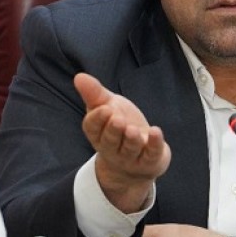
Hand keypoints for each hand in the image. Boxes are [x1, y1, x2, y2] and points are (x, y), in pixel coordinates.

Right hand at [74, 72, 170, 212]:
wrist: (139, 154)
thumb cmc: (119, 126)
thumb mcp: (107, 106)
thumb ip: (94, 94)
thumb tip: (79, 76)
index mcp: (98, 134)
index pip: (93, 128)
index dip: (98, 119)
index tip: (104, 108)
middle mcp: (112, 148)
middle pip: (110, 141)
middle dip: (113, 131)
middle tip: (117, 119)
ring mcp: (131, 157)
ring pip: (130, 149)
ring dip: (131, 140)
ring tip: (132, 130)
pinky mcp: (149, 160)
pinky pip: (151, 153)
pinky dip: (154, 143)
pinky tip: (155, 131)